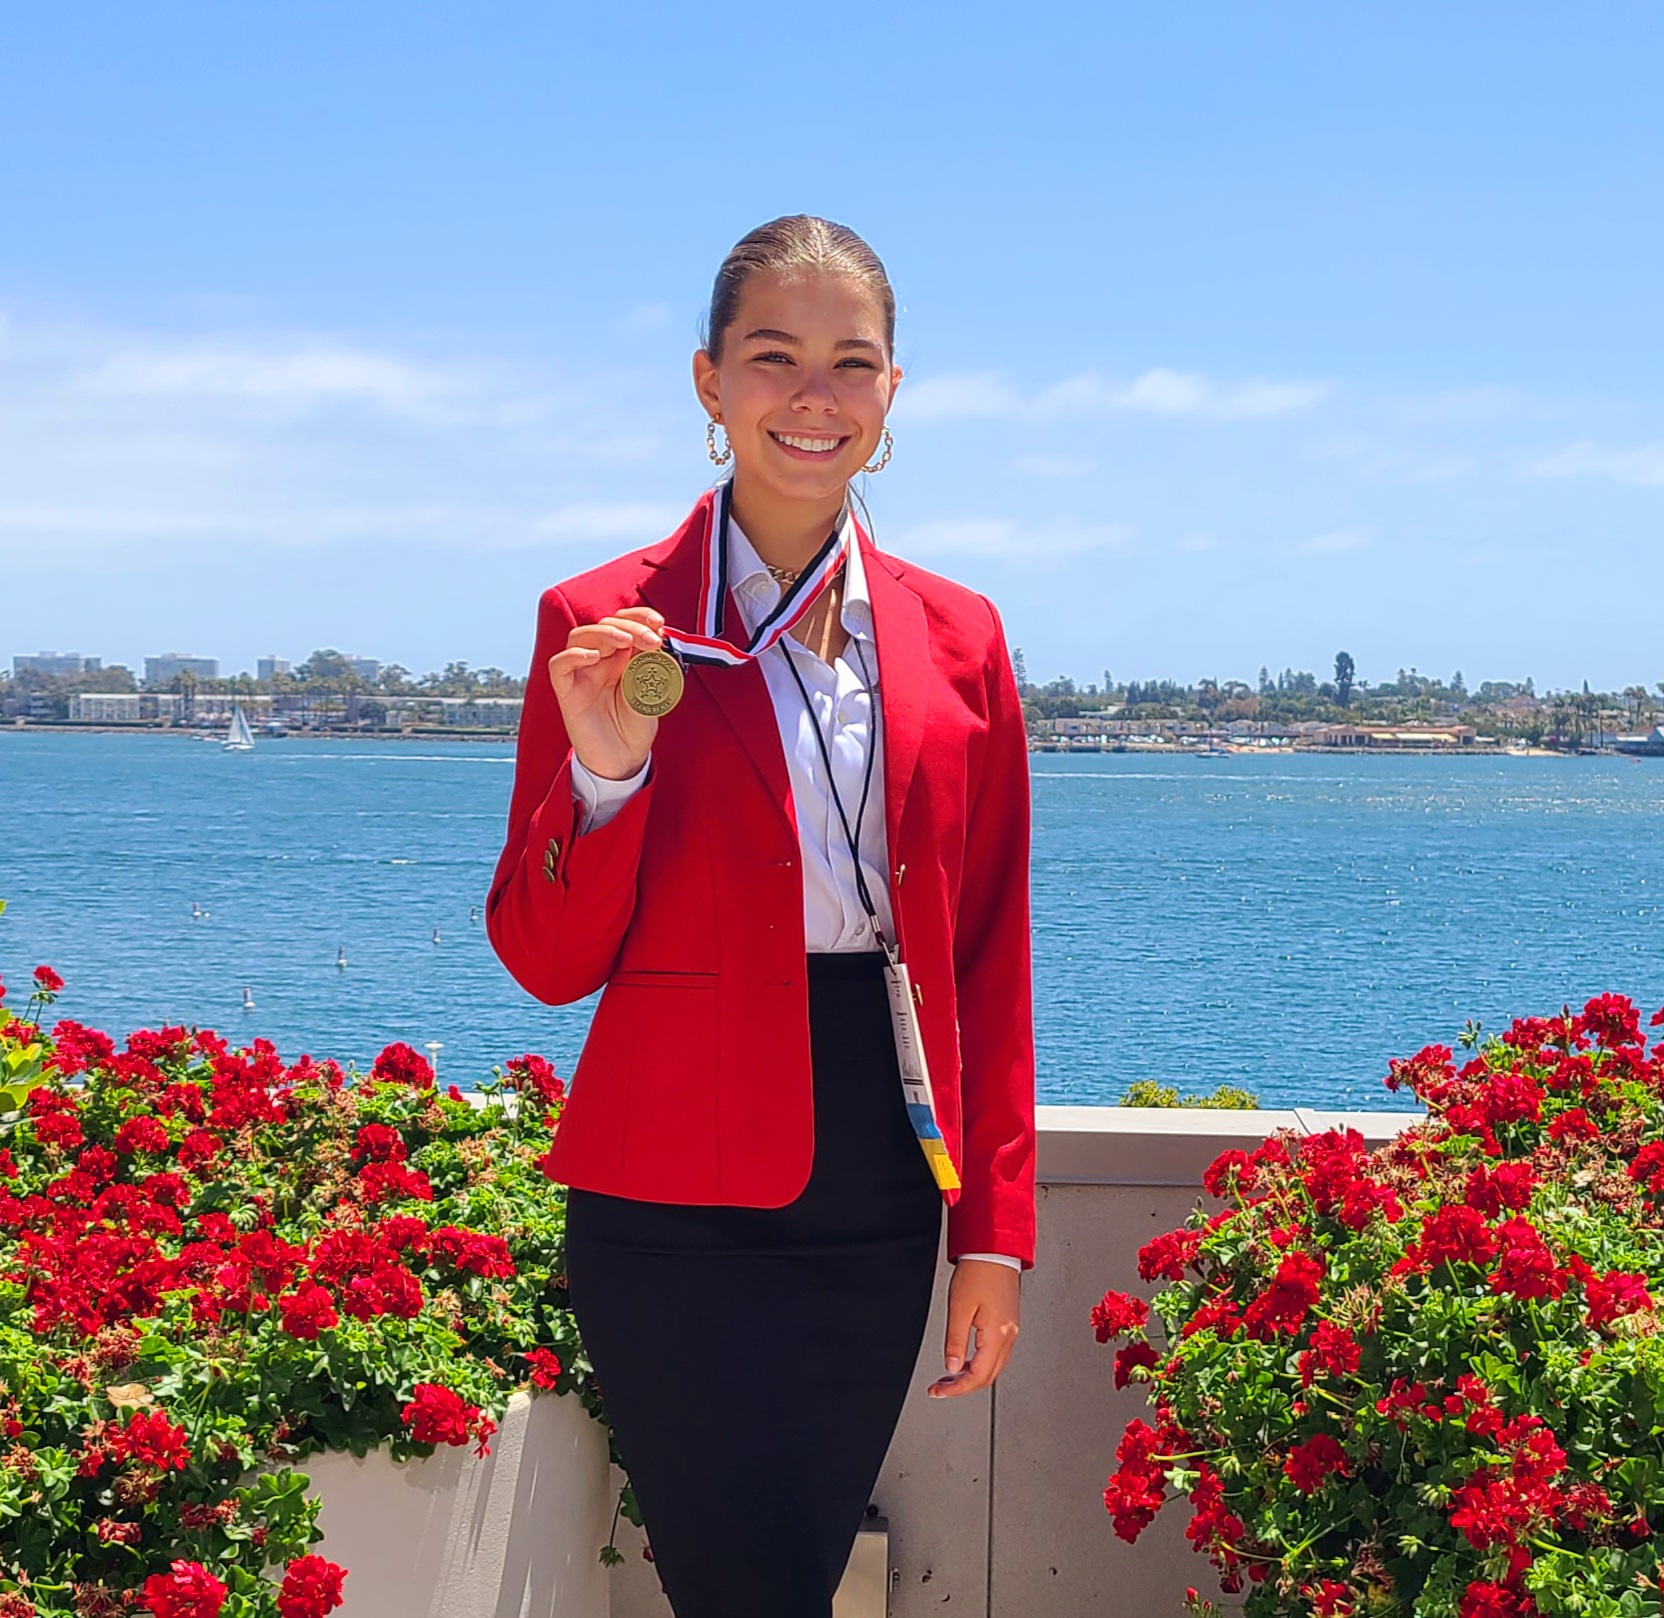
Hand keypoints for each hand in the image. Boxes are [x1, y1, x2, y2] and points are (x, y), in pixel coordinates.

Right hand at [548, 606, 665, 781]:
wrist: (624, 759)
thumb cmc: (636, 725)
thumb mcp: (651, 690)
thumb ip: (649, 665)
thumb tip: (652, 636)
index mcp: (620, 656)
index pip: (623, 622)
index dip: (638, 616)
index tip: (658, 622)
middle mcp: (599, 660)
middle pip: (603, 625)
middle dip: (629, 627)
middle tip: (650, 640)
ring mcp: (582, 673)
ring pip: (579, 636)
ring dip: (603, 633)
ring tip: (625, 643)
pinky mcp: (567, 691)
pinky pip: (559, 665)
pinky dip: (573, 655)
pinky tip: (594, 657)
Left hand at [928, 1259, 1020, 1398]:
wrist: (994, 1250)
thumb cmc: (978, 1272)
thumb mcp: (959, 1307)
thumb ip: (955, 1341)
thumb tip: (951, 1368)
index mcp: (997, 1334)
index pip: (978, 1376)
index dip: (957, 1389)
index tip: (939, 1391)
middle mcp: (1009, 1336)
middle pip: (988, 1376)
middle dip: (963, 1386)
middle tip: (940, 1387)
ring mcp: (1011, 1331)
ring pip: (993, 1367)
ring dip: (971, 1376)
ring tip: (949, 1376)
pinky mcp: (1008, 1324)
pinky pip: (996, 1354)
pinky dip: (980, 1364)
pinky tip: (966, 1361)